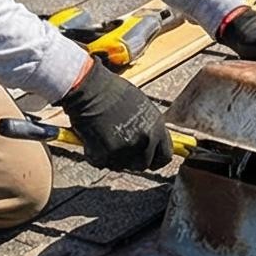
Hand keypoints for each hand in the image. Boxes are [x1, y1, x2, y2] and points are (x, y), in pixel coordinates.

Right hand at [56, 61, 175, 171]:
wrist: (90, 89)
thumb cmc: (112, 91)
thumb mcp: (140, 106)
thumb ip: (147, 126)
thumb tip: (148, 140)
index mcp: (157, 127)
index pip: (165, 156)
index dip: (155, 161)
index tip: (148, 161)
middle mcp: (145, 140)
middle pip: (143, 165)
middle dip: (131, 162)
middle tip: (119, 152)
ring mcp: (126, 148)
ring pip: (120, 165)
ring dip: (111, 158)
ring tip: (102, 138)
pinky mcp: (106, 154)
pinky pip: (101, 162)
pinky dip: (94, 155)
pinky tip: (91, 138)